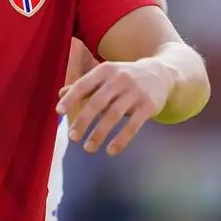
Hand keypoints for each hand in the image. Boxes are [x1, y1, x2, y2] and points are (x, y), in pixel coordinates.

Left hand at [56, 59, 172, 155]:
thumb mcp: (106, 75)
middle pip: (97, 103)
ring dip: (99, 134)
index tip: (59, 112)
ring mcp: (135, 92)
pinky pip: (133, 126)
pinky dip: (121, 140)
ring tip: (88, 148)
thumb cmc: (125, 77)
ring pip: (113, 116)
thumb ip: (85, 85)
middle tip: (73, 137)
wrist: (161, 73)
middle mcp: (120, 79)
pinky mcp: (148, 105)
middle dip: (83, 121)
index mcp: (105, 70)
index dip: (71, 98)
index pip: (84, 84)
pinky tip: (110, 151)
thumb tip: (60, 94)